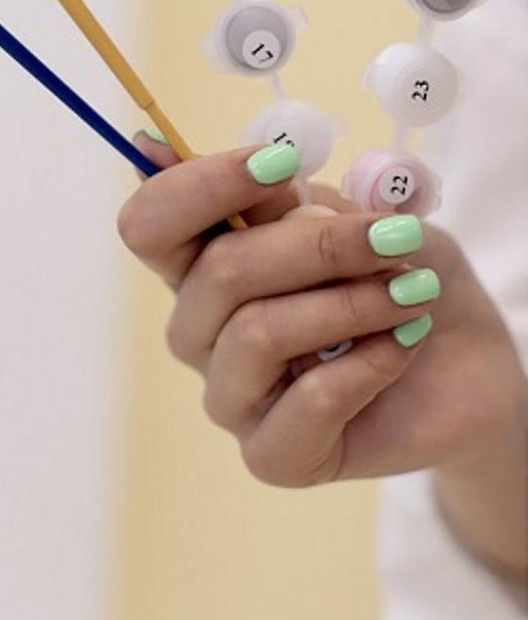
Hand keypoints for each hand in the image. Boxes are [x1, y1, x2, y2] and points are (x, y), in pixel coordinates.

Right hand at [117, 139, 525, 492]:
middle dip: (316, 245)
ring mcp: (231, 395)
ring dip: (349, 303)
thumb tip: (264, 169)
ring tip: (412, 291)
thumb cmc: (404, 276)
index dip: (200, 186)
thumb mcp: (364, 216)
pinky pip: (305, 402)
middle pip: (215, 272)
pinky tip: (404, 344)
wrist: (468, 363)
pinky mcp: (275, 455)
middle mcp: (201, 328)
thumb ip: (305, 202)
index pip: (149, 222)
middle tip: (396, 237)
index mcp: (202, 260)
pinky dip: (368, 364)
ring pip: (256, 333)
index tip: (280, 164)